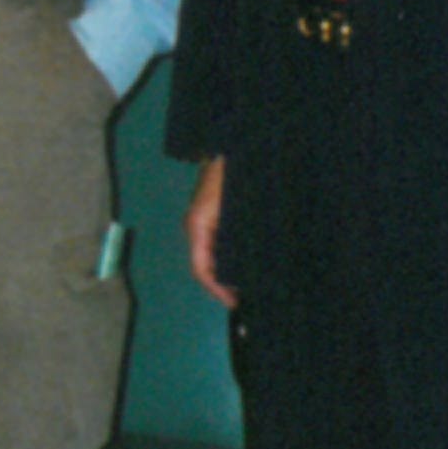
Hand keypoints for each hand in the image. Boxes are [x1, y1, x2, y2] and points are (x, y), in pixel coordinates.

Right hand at [184, 155, 236, 308]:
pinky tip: (248, 262)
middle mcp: (197, 227)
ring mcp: (203, 221)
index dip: (217, 290)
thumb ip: (234, 237)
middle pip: (205, 265)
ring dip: (228, 271)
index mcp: (197, 227)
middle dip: (224, 284)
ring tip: (250, 285)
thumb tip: (243, 268)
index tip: (235, 303)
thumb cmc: (229, 175)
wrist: (228, 145)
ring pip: (212, 255)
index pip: (201, 269)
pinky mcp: (213, 217)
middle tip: (247, 298)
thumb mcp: (235, 208)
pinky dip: (230, 257)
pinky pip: (217, 244)